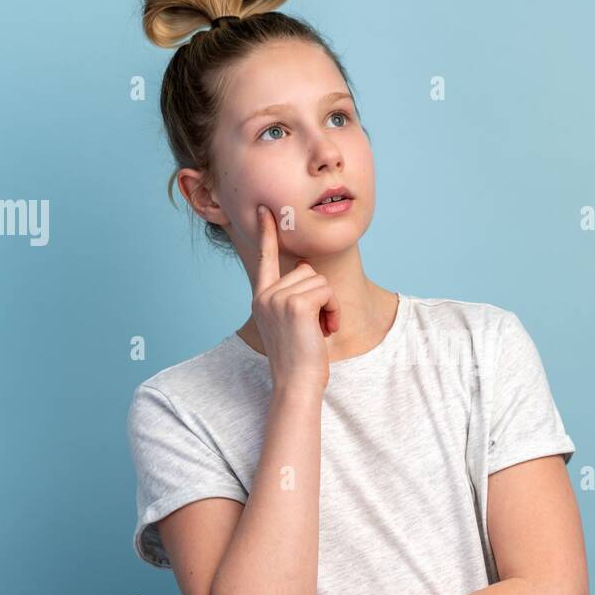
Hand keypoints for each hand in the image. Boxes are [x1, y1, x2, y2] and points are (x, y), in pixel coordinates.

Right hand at [250, 204, 341, 393]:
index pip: (264, 259)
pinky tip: (324, 329)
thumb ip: (293, 295)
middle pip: (306, 270)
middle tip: (315, 325)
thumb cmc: (299, 357)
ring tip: (318, 329)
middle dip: (320, 296)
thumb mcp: (291, 322)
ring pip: (319, 280)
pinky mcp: (296, 304)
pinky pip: (327, 291)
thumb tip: (306, 266)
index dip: (267, 233)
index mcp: (261, 298)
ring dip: (328, 305)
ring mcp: (278, 298)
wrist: (297, 383)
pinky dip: (333, 310)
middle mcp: (265, 295)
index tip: (265, 210)